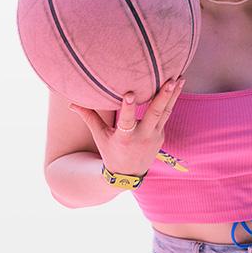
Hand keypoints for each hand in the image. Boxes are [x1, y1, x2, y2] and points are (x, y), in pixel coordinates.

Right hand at [69, 77, 185, 177]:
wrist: (129, 174)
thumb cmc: (111, 151)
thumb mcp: (99, 136)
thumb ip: (89, 117)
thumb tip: (71, 102)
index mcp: (125, 138)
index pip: (127, 121)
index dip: (129, 108)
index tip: (131, 93)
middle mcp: (143, 136)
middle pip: (155, 114)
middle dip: (163, 97)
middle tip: (171, 80)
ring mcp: (155, 135)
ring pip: (166, 112)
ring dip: (174, 95)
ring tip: (180, 78)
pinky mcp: (161, 134)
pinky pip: (167, 114)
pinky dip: (172, 100)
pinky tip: (177, 85)